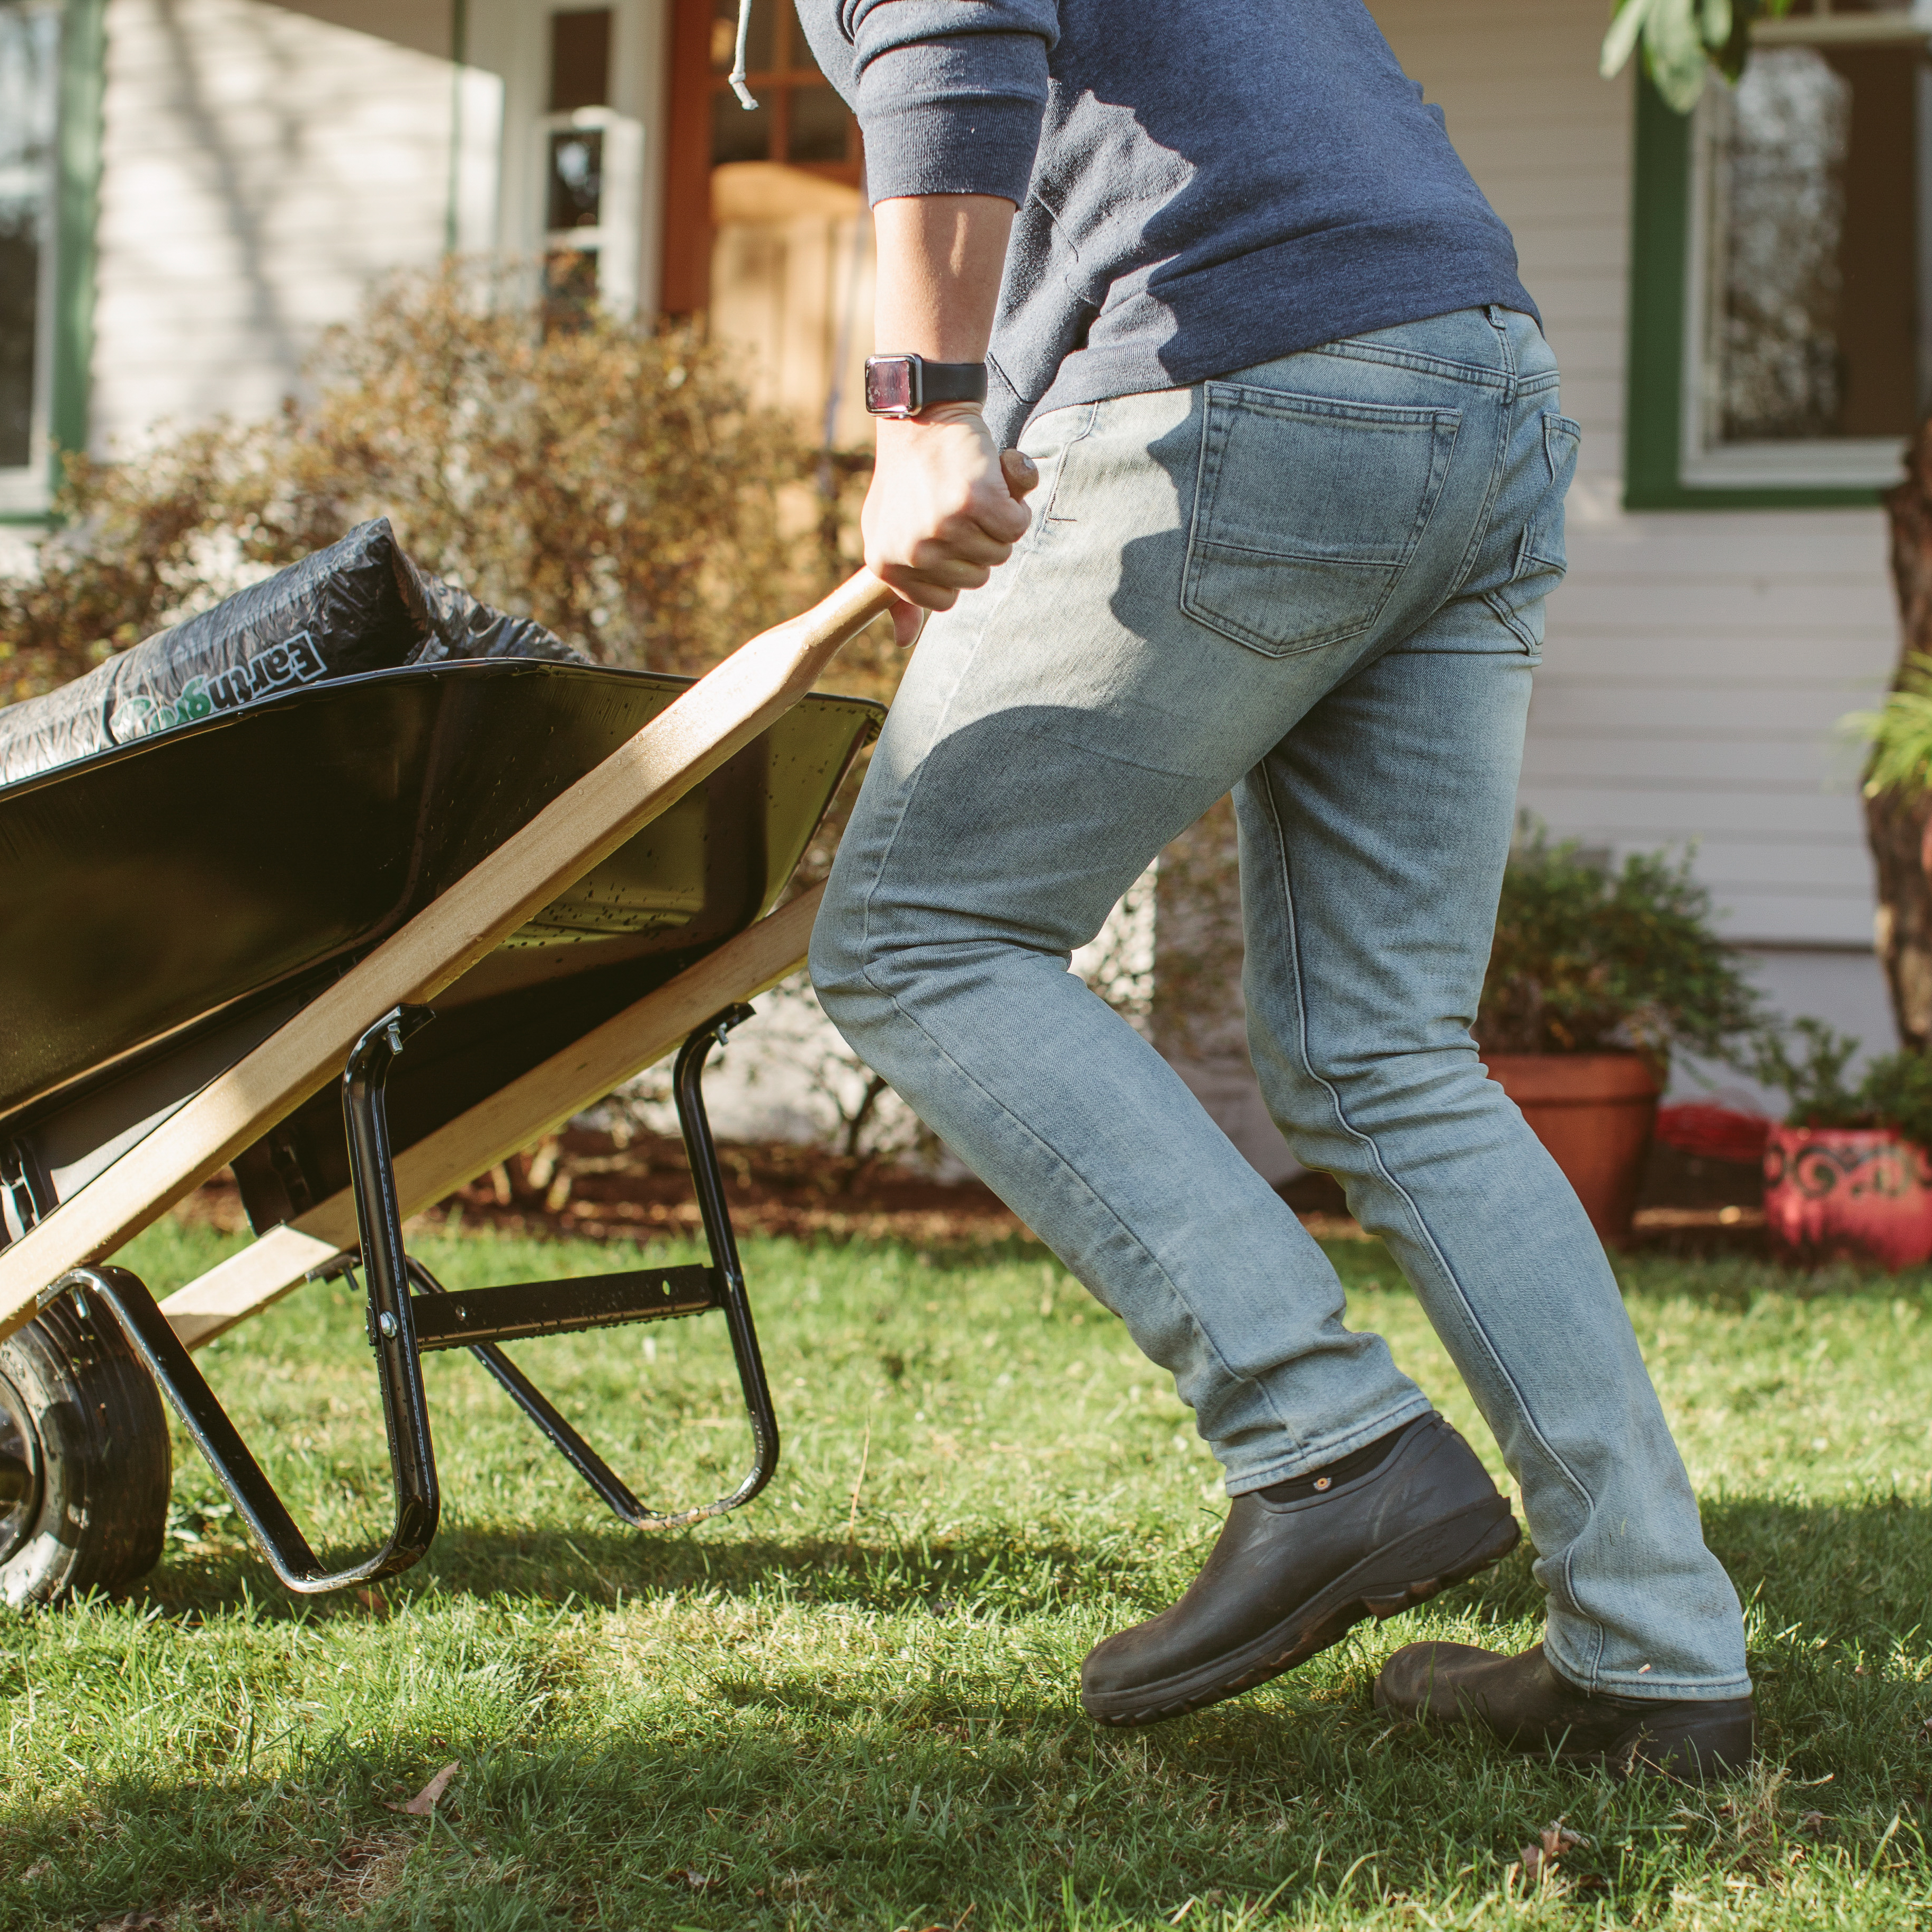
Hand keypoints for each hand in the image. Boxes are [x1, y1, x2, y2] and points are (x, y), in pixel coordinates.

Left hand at [862, 405, 1038, 645]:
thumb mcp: (888, 534)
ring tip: (973, 488)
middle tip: (958, 503)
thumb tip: (903, 641)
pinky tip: (995, 477)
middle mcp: (914, 551)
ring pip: (1000, 552)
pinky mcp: (976, 503)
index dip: (957, 566)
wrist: (922, 417)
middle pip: (977, 578)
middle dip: (978, 542)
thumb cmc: (909, 479)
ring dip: (998, 521)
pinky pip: (1017, 526)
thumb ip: (899, 588)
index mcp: (887, 565)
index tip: (945, 534)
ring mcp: (944, 528)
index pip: (946, 600)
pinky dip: (1016, 502)